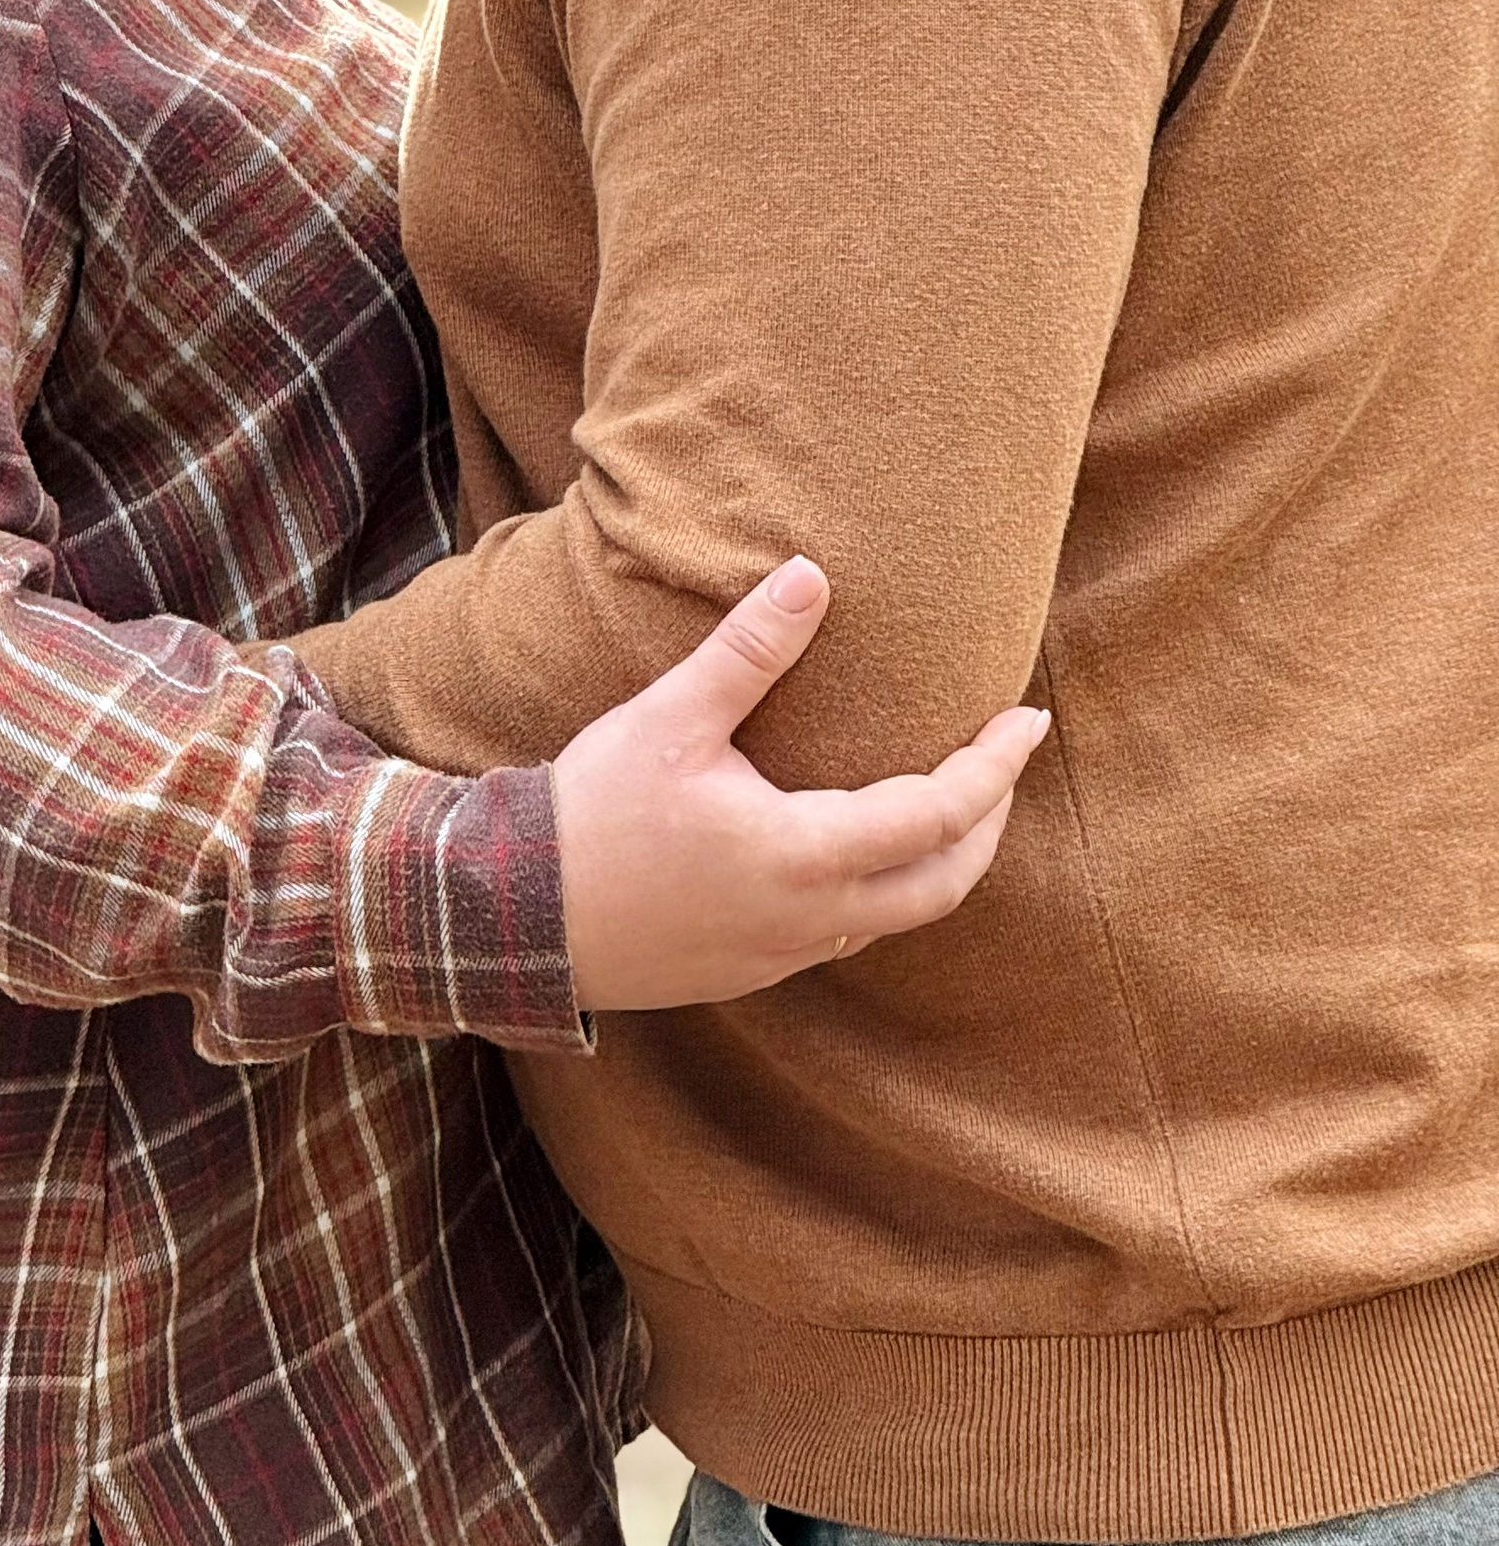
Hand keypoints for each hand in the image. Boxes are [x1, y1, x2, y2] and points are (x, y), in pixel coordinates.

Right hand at [553, 557, 1048, 1010]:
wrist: (517, 916)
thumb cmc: (592, 812)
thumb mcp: (671, 718)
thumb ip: (748, 651)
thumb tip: (813, 575)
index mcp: (803, 854)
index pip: (939, 815)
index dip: (995, 767)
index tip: (1029, 719)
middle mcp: (811, 918)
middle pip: (944, 883)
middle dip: (988, 819)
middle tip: (1002, 760)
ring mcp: (783, 954)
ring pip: (898, 916)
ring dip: (938, 859)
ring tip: (947, 799)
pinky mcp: (752, 970)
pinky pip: (847, 933)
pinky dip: (882, 887)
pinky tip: (855, 846)